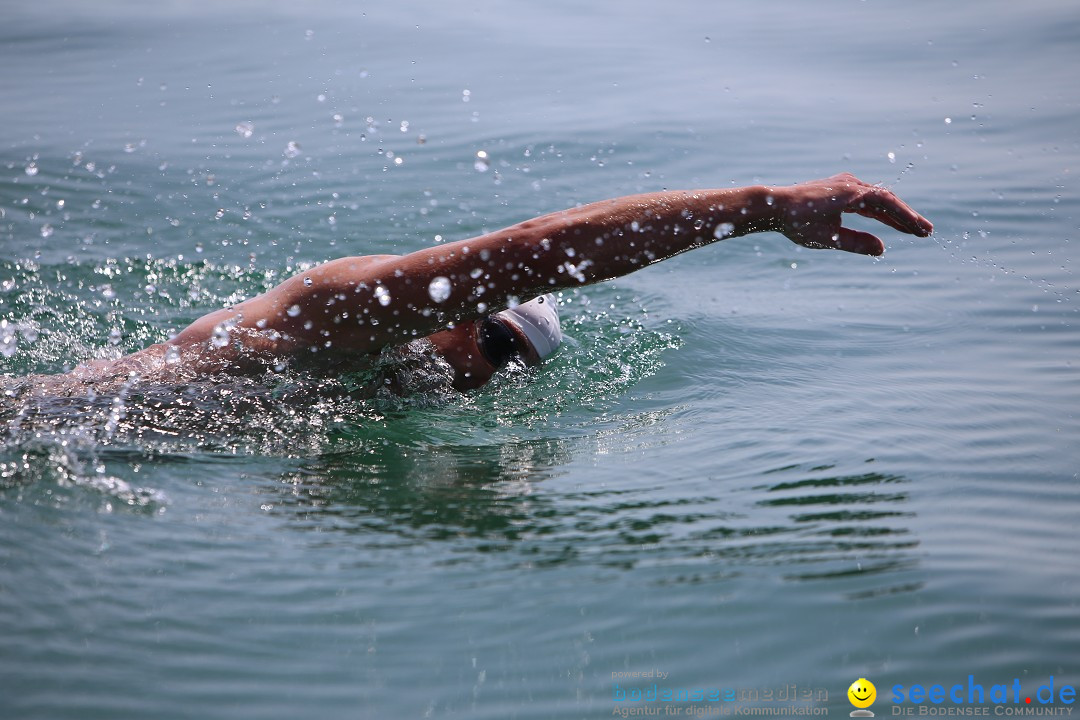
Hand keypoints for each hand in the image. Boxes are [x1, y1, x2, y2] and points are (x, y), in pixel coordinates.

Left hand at [776, 173, 932, 255]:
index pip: (887, 203)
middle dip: (906, 217)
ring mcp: (845, 185)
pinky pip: (865, 201)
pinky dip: (878, 212)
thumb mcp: (827, 237)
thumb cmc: (797, 222)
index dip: (907, 217)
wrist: (773, 205)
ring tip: (912, 230)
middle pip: (886, 200)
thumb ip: (855, 243)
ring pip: (877, 201)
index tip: (923, 230)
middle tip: (926, 232)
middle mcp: (851, 184)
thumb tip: (882, 249)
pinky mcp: (838, 190)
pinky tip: (888, 223)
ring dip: (894, 215)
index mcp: (851, 192)